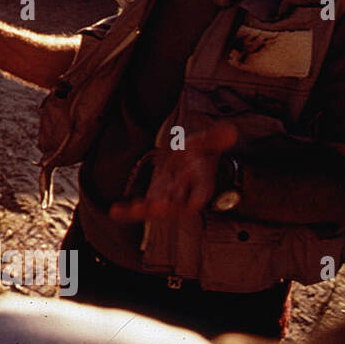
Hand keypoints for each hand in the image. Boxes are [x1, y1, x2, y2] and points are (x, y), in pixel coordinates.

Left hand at [109, 123, 238, 223]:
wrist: (190, 161)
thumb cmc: (199, 153)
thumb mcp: (205, 143)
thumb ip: (216, 138)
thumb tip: (230, 130)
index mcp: (201, 183)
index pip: (202, 193)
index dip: (198, 197)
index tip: (195, 204)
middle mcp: (185, 195)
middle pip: (177, 206)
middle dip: (168, 208)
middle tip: (157, 207)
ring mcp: (168, 198)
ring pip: (157, 209)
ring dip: (145, 210)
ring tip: (131, 209)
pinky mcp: (154, 198)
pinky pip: (140, 209)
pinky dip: (128, 213)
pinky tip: (114, 212)